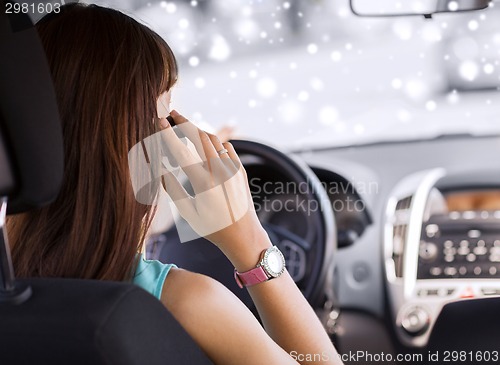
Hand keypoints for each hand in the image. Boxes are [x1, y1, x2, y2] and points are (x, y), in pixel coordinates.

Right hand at [159, 111, 270, 269]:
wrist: (244, 234)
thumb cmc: (213, 228)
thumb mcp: (188, 213)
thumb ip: (173, 189)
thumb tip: (160, 169)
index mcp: (203, 182)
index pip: (180, 151)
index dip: (167, 134)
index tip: (158, 121)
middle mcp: (219, 171)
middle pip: (198, 136)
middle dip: (184, 122)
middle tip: (172, 114)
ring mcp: (232, 168)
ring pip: (213, 139)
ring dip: (198, 130)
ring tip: (186, 128)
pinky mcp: (240, 170)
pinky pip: (227, 148)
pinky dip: (215, 142)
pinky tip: (207, 144)